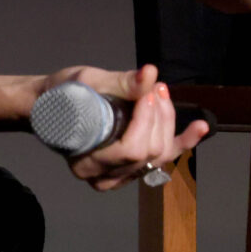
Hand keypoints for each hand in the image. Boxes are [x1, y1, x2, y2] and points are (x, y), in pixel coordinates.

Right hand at [24, 64, 210, 190]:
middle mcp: (102, 177)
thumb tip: (150, 74)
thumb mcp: (87, 82)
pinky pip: (162, 160)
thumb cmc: (62, 94)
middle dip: (159, 116)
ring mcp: (117, 177)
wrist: (50, 107)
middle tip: (155, 87)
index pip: (130, 149)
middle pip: (149, 152)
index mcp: (86, 161)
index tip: (148, 90)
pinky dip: (183, 142)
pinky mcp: (130, 171)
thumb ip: (121, 83)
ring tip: (162, 94)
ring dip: (168, 123)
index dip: (146, 119)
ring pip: (159, 156)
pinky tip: (200, 128)